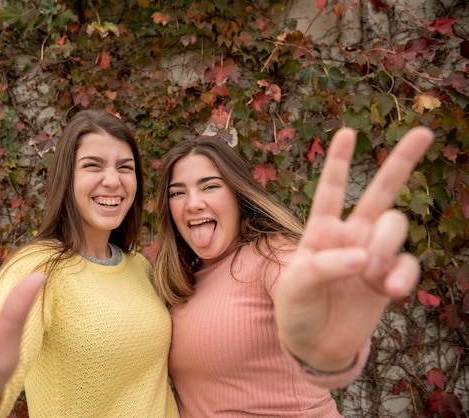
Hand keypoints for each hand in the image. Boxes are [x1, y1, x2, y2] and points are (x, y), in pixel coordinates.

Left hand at [275, 127, 433, 372]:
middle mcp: (350, 235)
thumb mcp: (295, 286)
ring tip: (370, 274)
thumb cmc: (296, 307)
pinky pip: (409, 264)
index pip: (330, 189)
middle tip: (425, 132)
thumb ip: (325, 267)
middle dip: (401, 162)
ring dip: (386, 246)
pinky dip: (403, 275)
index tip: (347, 131)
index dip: (338, 160)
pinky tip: (390, 290)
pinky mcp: (389, 278)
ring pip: (395, 227)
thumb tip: (364, 258)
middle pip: (379, 193)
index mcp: (321, 229)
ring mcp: (373, 255)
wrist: (314, 344)